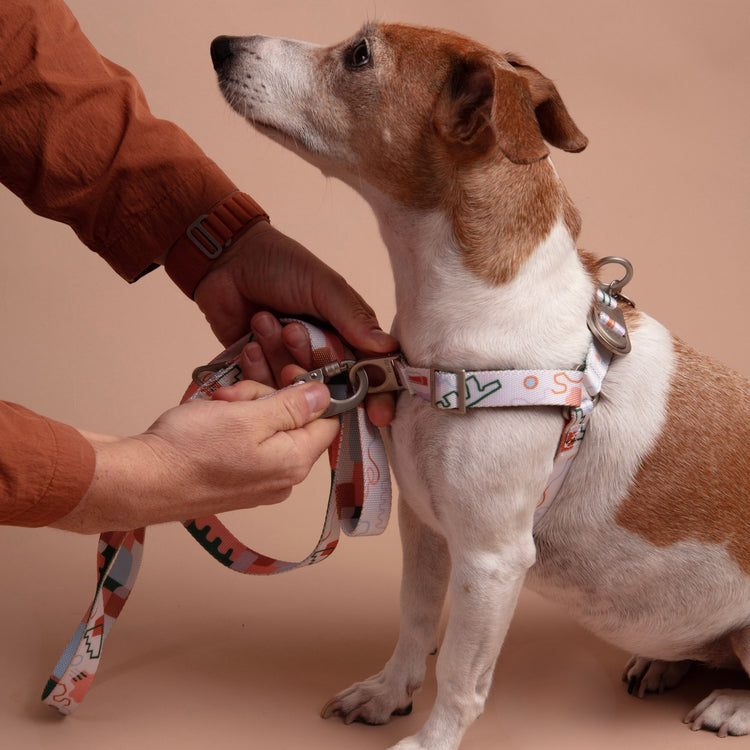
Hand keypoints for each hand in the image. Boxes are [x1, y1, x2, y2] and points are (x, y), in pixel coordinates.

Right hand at [52, 380, 337, 533]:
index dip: (310, 391)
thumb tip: (324, 397)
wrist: (140, 481)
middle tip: (237, 390)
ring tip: (217, 401)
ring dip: (245, 404)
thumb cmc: (191, 449)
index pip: (327, 421)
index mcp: (295, 462)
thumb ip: (293, 406)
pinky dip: (232, 421)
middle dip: (267, 394)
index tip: (286, 370)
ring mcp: (258, 481)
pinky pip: (246, 441)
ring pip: (267, 426)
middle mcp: (283, 478)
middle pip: (294, 420)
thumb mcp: (249, 416)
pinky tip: (211, 412)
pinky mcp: (235, 479)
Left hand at [194, 222, 398, 424]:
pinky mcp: (260, 370)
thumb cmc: (279, 264)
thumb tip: (388, 349)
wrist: (225, 260)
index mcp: (346, 331)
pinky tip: (251, 342)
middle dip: (311, 367)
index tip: (378, 415)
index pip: (369, 370)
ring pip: (295, 387)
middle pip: (330, 385)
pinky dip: (258, 369)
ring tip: (265, 322)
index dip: (376, 394)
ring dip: (280, 359)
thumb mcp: (322, 286)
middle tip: (292, 336)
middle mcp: (322, 352)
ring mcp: (290, 362)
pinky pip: (265, 387)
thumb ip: (353, 319)